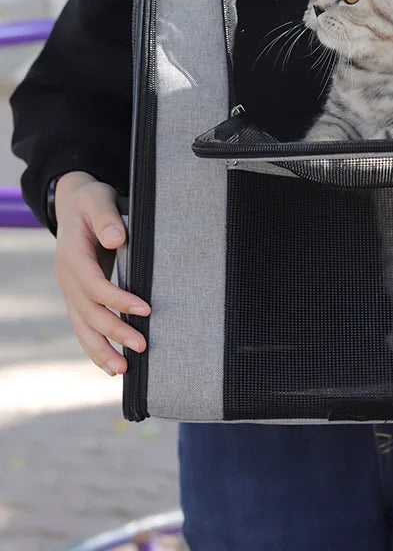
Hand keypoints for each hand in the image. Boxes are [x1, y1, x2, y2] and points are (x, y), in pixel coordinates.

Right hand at [54, 171, 150, 375]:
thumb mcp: (98, 200)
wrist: (74, 205)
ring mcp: (71, 289)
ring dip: (100, 350)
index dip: (118, 300)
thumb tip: (116, 238)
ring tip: (122, 370)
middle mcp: (68, 278)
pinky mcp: (79, 296)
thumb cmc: (92, 202)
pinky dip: (96, 345)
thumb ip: (106, 219)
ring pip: (82, 326)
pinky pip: (84, 325)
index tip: (146, 309)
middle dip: (114, 332)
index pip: (95, 286)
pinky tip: (111, 364)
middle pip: (88, 312)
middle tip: (141, 347)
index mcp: (72, 256)